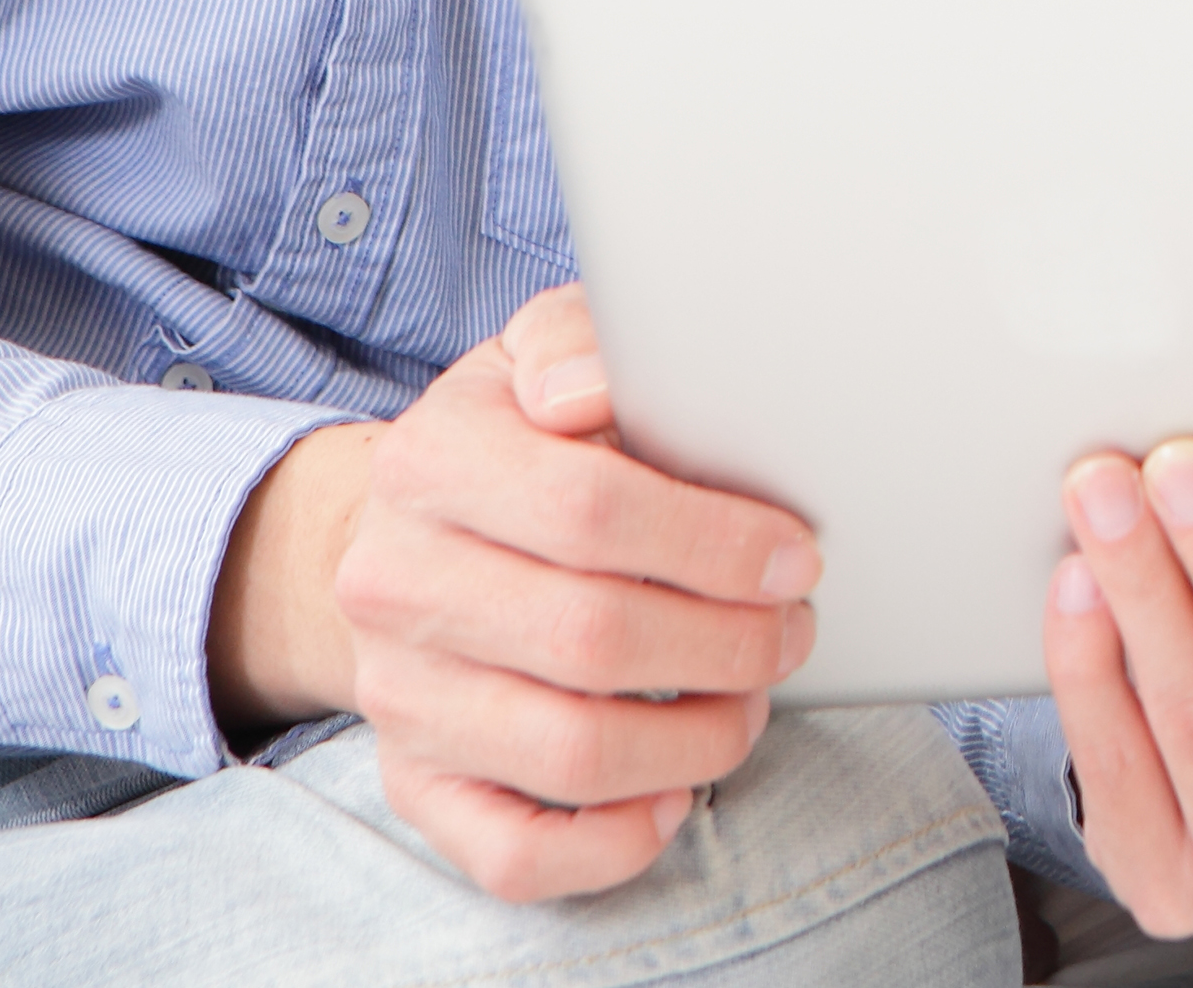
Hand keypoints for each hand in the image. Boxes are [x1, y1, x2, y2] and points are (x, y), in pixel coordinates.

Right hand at [217, 284, 823, 901]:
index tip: (797, 555)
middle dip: (729, 642)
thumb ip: (581, 340)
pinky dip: (612, 841)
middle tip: (793, 629)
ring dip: (697, 739)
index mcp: (429, 463)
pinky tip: (674, 794)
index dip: (714, 542)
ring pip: (568, 752)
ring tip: (753, 699)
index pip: (588, 510)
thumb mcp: (538, 354)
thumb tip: (588, 389)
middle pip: (592, 638)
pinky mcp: (414, 782)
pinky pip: (512, 851)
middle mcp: (395, 585)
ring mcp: (400, 695)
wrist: (403, 533)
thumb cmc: (512, 438)